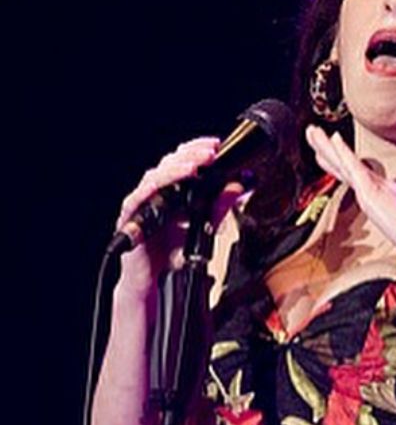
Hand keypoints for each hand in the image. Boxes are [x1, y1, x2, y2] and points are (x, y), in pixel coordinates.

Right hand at [116, 136, 245, 297]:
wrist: (153, 279)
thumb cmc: (172, 252)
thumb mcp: (203, 230)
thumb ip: (218, 210)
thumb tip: (237, 190)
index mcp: (173, 190)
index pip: (183, 161)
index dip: (197, 149)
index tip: (216, 145)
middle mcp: (156, 192)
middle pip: (170, 164)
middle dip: (191, 155)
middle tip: (210, 153)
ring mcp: (142, 203)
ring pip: (155, 177)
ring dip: (174, 170)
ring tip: (192, 166)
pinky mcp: (130, 218)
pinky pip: (136, 200)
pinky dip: (147, 191)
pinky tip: (158, 185)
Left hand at [304, 124, 395, 262]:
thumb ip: (393, 214)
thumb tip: (390, 210)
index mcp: (382, 194)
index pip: (353, 176)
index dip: (336, 161)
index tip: (323, 149)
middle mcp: (378, 185)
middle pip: (345, 165)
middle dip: (325, 148)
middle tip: (310, 131)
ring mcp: (376, 187)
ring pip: (345, 162)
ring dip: (326, 145)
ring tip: (311, 131)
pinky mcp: (374, 191)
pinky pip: (355, 168)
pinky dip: (344, 152)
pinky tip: (333, 138)